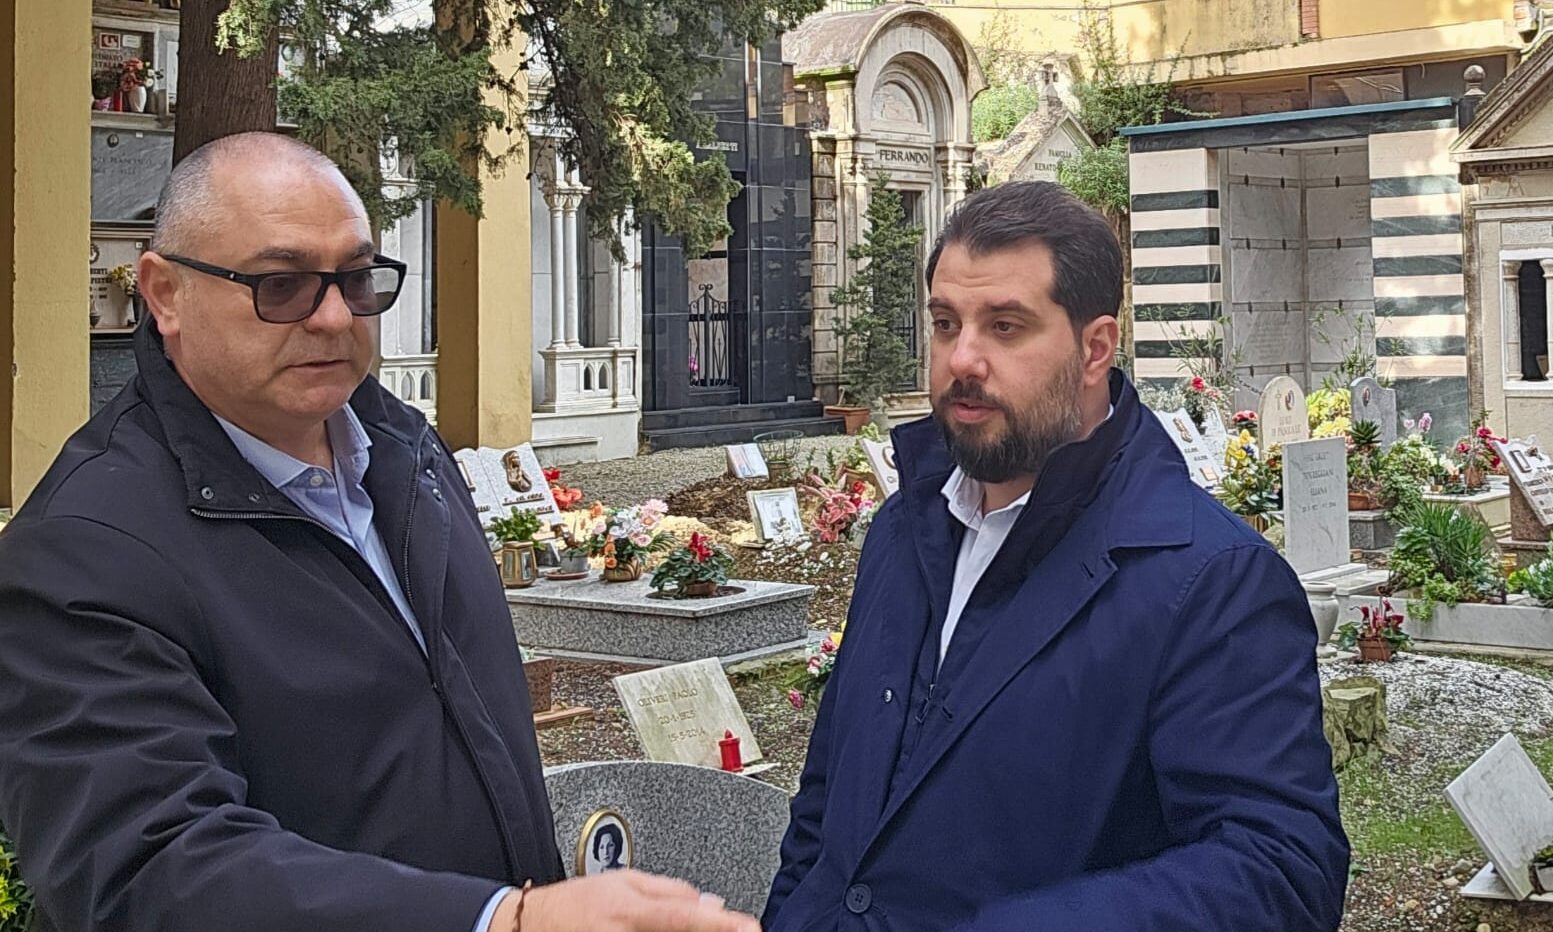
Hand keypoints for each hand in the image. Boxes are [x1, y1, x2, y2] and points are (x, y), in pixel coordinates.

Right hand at [488, 871, 760, 931]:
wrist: (528, 925)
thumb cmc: (576, 903)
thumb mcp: (623, 881)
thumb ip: (670, 891)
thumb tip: (710, 903)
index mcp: (629, 909)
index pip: (684, 916)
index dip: (720, 924)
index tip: (748, 927)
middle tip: (734, 928)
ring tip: (693, 925)